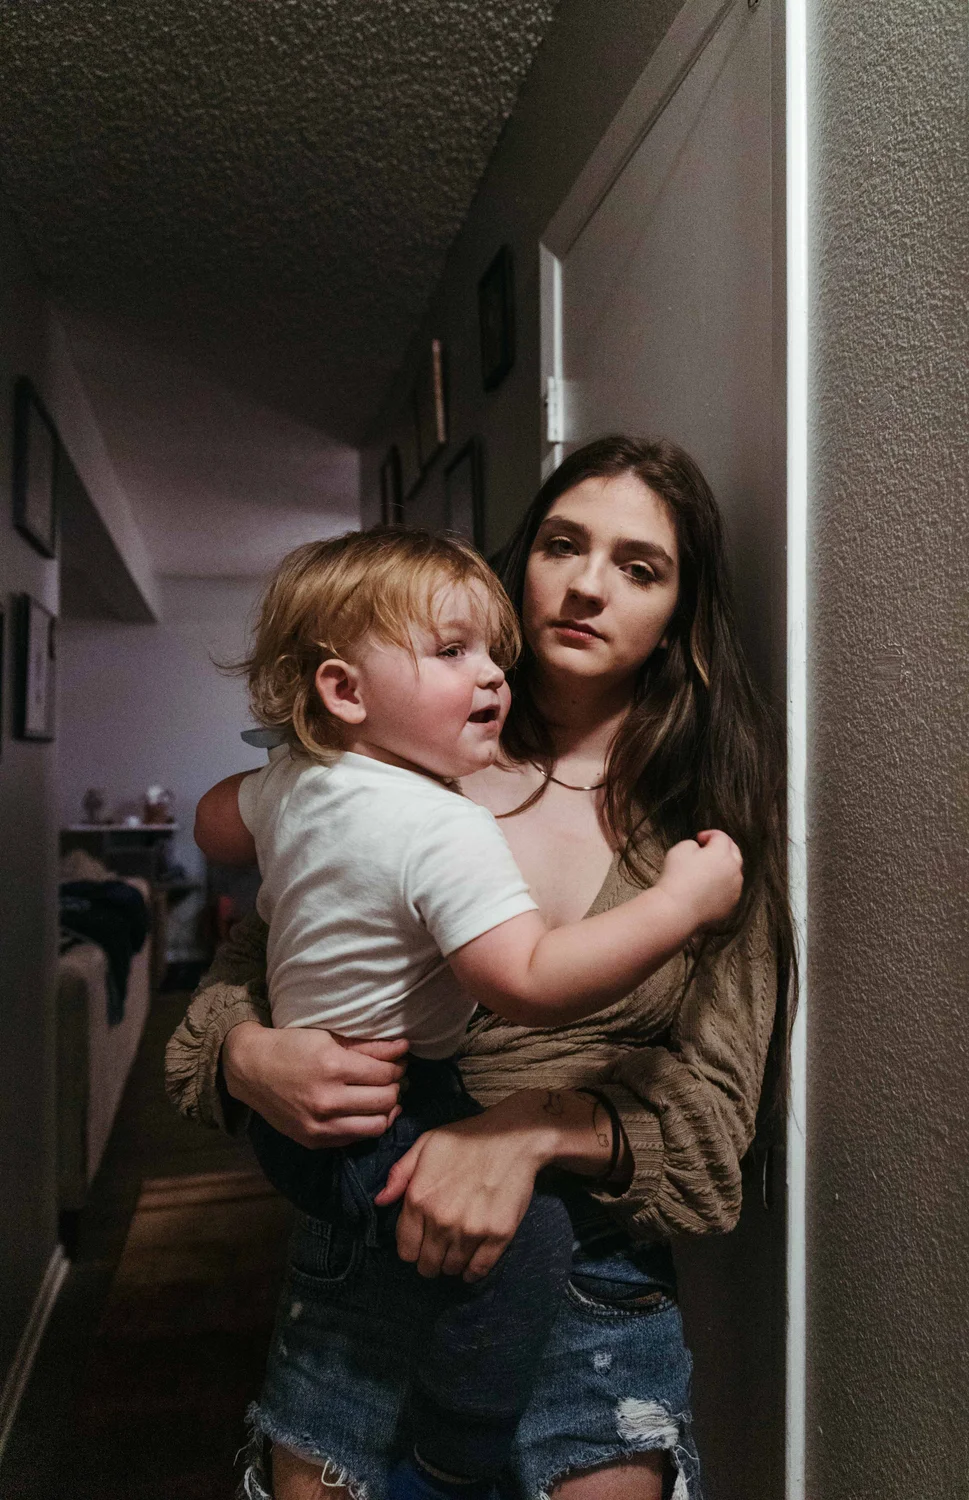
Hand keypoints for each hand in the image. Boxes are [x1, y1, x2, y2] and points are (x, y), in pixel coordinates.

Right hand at [222, 1022, 406, 1147]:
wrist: (251, 1071)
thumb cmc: (291, 1047)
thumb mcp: (329, 1038)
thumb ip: (369, 1047)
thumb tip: (404, 1048)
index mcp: (333, 1067)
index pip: (385, 1074)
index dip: (397, 1068)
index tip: (397, 1063)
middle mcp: (327, 1100)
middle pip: (385, 1101)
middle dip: (395, 1088)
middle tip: (392, 1079)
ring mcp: (319, 1125)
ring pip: (376, 1126)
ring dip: (386, 1111)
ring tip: (382, 1098)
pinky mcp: (313, 1140)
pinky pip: (354, 1139)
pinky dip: (365, 1125)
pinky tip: (363, 1112)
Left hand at [373, 1096, 553, 1281]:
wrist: (512, 1136)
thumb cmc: (467, 1138)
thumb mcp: (425, 1144)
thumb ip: (399, 1174)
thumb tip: (380, 1201)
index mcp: (419, 1200)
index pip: (405, 1250)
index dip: (412, 1248)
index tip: (421, 1242)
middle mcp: (441, 1220)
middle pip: (427, 1266)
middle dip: (430, 1259)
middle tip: (439, 1247)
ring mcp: (471, 1230)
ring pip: (452, 1269)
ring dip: (452, 1263)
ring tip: (457, 1248)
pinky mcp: (498, 1235)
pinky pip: (479, 1270)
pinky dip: (473, 1271)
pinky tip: (472, 1262)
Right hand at [656, 829, 742, 929]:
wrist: (676, 909)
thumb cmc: (676, 877)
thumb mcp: (680, 849)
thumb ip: (694, 844)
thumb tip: (700, 851)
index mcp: (722, 854)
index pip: (721, 837)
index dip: (709, 835)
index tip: (699, 839)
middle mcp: (733, 870)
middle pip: (734, 852)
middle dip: (722, 848)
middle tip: (708, 849)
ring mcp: (734, 889)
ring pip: (734, 872)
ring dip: (724, 867)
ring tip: (708, 870)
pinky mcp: (731, 904)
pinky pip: (730, 890)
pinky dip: (723, 886)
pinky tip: (708, 888)